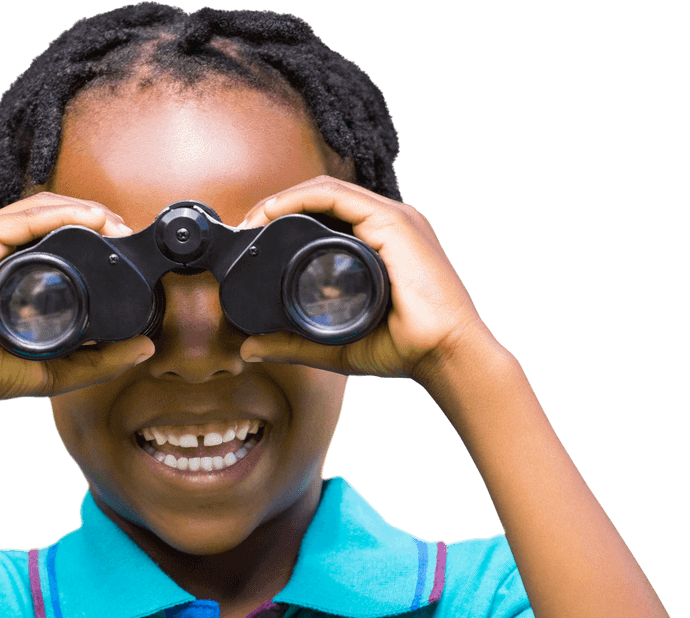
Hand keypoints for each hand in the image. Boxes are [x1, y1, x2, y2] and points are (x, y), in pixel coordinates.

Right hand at [0, 193, 155, 408]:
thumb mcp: (62, 367)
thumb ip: (103, 360)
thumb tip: (146, 348)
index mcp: (13, 268)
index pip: (55, 234)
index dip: (92, 232)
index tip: (124, 244)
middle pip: (50, 216)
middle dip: (92, 216)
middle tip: (125, 230)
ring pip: (39, 209)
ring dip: (82, 210)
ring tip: (114, 223)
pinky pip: (21, 218)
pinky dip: (58, 214)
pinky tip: (89, 219)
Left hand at [237, 176, 490, 381]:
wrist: (444, 356)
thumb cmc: (403, 349)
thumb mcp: (334, 346)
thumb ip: (293, 345)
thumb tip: (250, 349)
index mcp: (377, 246)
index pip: (326, 217)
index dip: (286, 220)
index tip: (253, 241)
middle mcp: (385, 226)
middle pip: (323, 199)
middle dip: (278, 207)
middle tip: (245, 229)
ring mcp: (392, 219)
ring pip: (327, 191)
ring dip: (284, 199)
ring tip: (254, 220)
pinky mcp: (394, 223)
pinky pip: (340, 197)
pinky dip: (303, 198)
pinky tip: (276, 210)